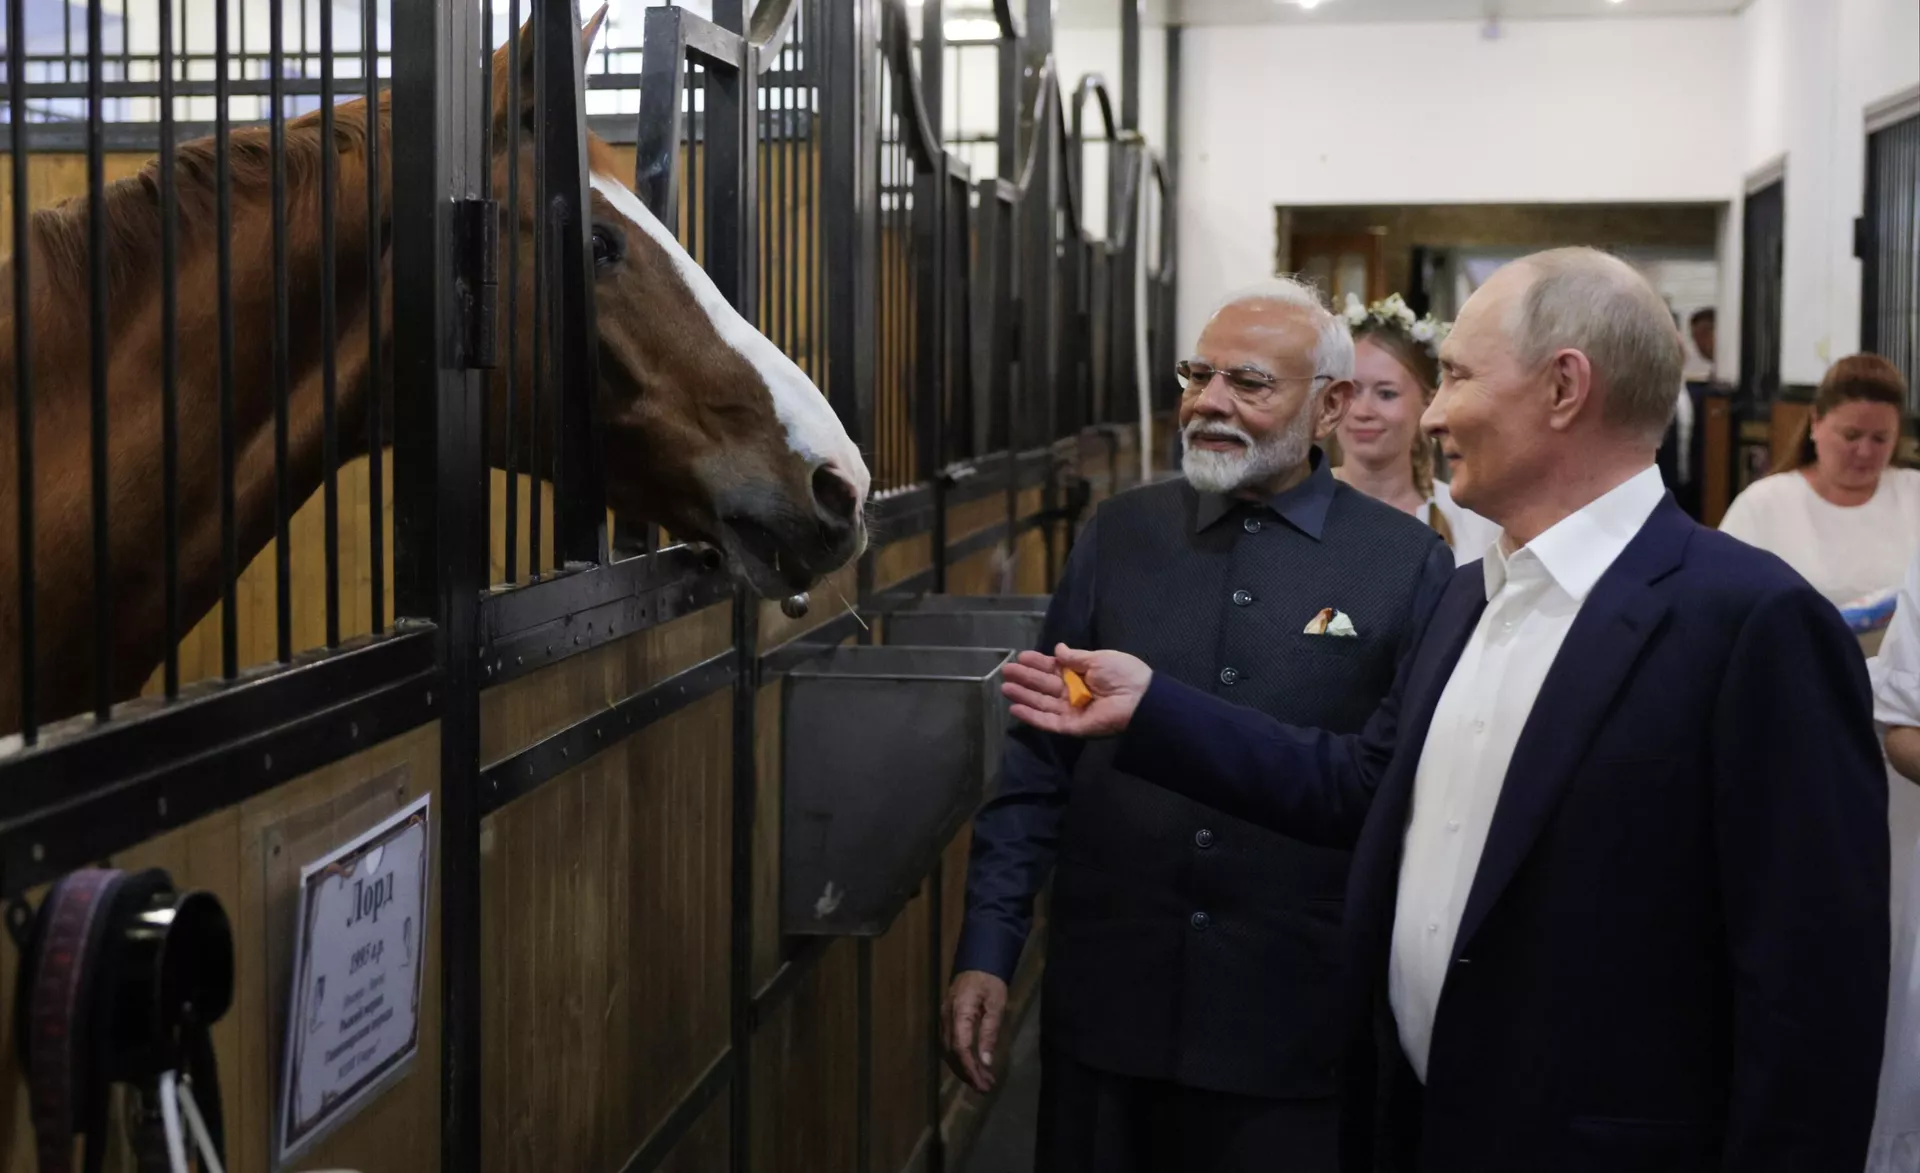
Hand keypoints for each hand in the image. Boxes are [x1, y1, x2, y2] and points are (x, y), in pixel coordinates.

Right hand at [942, 970, 1009, 1092]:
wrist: (978, 960)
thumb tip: (986, 1061)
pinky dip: (961, 1058)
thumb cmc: (990, 981)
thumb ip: (989, 1032)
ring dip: (964, 1068)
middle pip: (952, 1053)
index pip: (960, 1048)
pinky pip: (950, 1044)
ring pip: (949, 1051)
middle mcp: (946, 1018)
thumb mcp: (996, 1005)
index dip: (970, 1069)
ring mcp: (944, 1018)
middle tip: (985, 1088)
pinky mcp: (947, 1019)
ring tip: (982, 1081)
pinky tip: (973, 1065)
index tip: (982, 1084)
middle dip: (968, 1073)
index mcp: (958, 1013)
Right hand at [1000, 644, 1151, 738]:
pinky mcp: (1071, 726)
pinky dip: (1032, 716)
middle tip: (1006, 671)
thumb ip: (1075, 657)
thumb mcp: (1099, 658)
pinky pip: (1048, 722)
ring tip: (1005, 688)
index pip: (1053, 669)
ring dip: (1023, 696)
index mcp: (1080, 675)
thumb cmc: (1123, 674)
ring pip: (1041, 703)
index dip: (1037, 663)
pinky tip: (1015, 708)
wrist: (1139, 698)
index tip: (1021, 656)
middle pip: (1043, 685)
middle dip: (1025, 678)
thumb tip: (1057, 648)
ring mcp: (1071, 710)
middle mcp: (1072, 693)